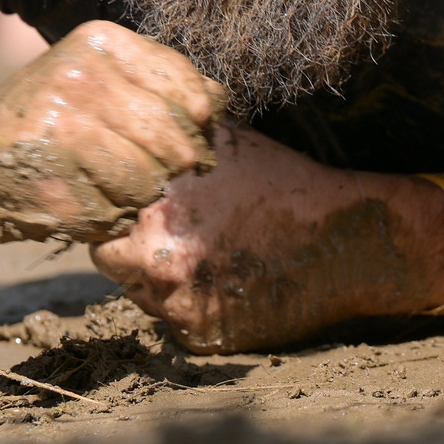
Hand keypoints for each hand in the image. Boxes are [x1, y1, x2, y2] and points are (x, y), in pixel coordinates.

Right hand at [0, 21, 222, 244]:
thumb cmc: (49, 114)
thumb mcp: (99, 75)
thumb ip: (159, 82)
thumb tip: (221, 103)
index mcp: (100, 42)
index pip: (192, 91)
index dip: (198, 125)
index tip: (184, 136)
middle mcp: (81, 78)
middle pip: (175, 141)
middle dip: (173, 166)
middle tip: (151, 169)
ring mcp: (63, 130)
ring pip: (150, 182)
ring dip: (139, 193)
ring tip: (107, 180)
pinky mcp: (52, 180)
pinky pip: (117, 212)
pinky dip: (110, 215)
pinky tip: (82, 196)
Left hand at [91, 134, 443, 352]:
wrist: (346, 242)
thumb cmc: (285, 184)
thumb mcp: (228, 140)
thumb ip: (176, 129)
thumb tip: (139, 107)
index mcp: (155, 208)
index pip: (98, 214)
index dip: (112, 208)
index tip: (134, 206)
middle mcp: (156, 260)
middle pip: (109, 259)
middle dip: (128, 246)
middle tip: (164, 235)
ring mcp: (177, 304)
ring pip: (140, 294)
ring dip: (157, 279)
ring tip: (203, 257)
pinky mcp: (200, 336)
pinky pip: (173, 323)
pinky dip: (190, 307)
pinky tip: (223, 285)